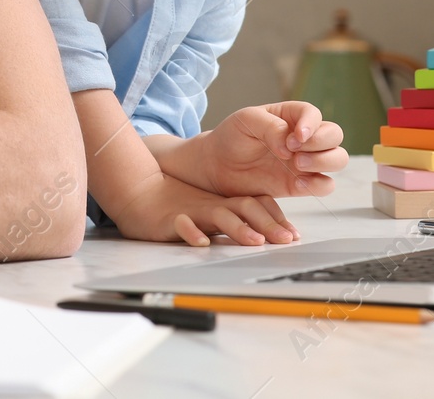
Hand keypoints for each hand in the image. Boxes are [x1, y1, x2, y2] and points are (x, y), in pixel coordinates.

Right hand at [107, 171, 298, 246]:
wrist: (139, 192)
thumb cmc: (176, 206)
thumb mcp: (209, 212)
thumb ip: (234, 221)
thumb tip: (265, 236)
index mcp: (224, 203)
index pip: (257, 205)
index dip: (277, 219)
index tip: (294, 235)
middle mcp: (213, 205)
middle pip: (245, 209)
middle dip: (268, 225)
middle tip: (286, 239)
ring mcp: (193, 210)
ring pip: (219, 216)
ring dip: (238, 228)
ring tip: (254, 240)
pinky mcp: (170, 218)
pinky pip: (181, 223)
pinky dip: (191, 232)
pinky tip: (200, 241)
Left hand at [152, 102, 347, 198]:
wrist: (216, 167)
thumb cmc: (231, 137)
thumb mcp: (246, 122)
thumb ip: (271, 127)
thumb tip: (292, 144)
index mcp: (290, 116)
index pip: (314, 114)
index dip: (311, 125)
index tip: (295, 137)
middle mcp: (303, 138)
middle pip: (334, 135)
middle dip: (321, 143)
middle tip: (295, 152)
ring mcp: (304, 161)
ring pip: (338, 159)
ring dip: (325, 162)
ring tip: (297, 166)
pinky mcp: (300, 184)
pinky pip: (326, 185)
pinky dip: (320, 185)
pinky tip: (299, 184)